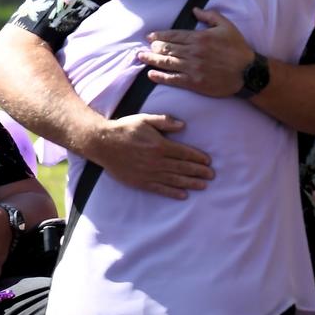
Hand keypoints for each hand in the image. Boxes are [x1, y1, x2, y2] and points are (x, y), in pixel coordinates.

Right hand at [83, 114, 212, 199]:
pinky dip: (173, 193)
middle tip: (212, 175)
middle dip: (198, 171)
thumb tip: (183, 125)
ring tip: (203, 185)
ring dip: (190, 183)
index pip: (184, 152)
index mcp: (159, 145)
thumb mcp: (144, 119)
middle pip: (182, 167)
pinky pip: (160, 189)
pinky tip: (183, 195)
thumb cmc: (124, 129)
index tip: (208, 161)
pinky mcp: (140, 182)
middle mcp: (156, 160)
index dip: (197, 157)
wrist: (103, 143)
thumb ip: (164, 121)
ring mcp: (148, 173)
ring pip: (174, 179)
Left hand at [139, 9, 253, 97]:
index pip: (174, 35)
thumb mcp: (226, 26)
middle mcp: (193, 52)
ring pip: (167, 63)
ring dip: (152, 60)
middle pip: (168, 49)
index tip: (150, 37)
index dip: (160, 36)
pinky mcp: (195, 82)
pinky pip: (174, 79)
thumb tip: (194, 10)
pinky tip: (151, 75)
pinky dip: (161, 77)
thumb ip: (210, 16)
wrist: (248, 72)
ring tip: (141, 58)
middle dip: (153, 48)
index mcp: (199, 37)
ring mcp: (193, 68)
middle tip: (142, 48)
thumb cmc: (238, 48)